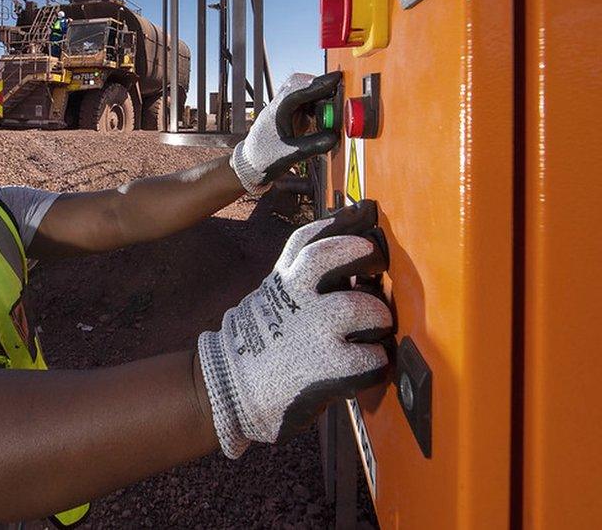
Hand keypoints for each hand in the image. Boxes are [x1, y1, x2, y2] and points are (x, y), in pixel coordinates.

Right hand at [198, 201, 392, 457]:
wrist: (228, 392)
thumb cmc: (261, 349)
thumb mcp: (271, 302)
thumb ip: (302, 284)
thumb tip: (351, 268)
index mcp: (282, 281)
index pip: (310, 238)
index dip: (341, 222)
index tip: (365, 213)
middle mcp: (296, 298)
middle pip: (338, 255)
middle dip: (366, 254)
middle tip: (377, 269)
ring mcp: (313, 330)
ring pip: (366, 306)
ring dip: (379, 319)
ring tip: (375, 331)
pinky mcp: (329, 366)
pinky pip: (373, 357)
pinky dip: (378, 362)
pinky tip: (370, 366)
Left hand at [230, 71, 341, 193]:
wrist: (251, 165)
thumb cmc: (264, 159)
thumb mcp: (289, 155)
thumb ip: (312, 146)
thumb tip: (334, 137)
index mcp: (276, 112)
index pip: (298, 92)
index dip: (317, 85)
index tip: (336, 79)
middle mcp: (280, 106)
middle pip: (301, 85)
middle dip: (320, 86)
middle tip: (338, 92)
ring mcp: (285, 109)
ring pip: (305, 92)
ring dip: (320, 96)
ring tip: (332, 110)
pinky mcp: (291, 116)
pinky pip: (306, 103)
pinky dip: (317, 105)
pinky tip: (323, 117)